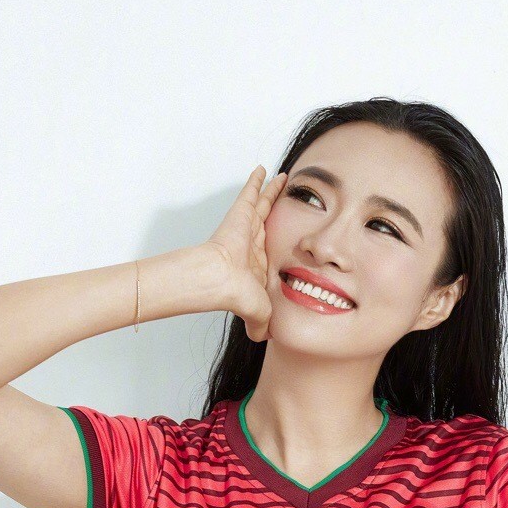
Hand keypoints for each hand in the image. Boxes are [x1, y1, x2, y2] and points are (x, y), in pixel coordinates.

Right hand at [206, 165, 287, 341]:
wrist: (220, 280)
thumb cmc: (236, 294)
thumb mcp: (259, 313)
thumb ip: (262, 323)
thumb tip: (264, 338)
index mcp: (254, 265)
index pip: (269, 251)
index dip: (278, 246)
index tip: (286, 242)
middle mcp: (251, 244)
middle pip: (266, 222)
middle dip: (275, 213)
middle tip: (284, 199)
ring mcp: (245, 227)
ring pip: (262, 205)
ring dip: (270, 192)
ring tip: (281, 179)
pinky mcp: (240, 214)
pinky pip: (251, 193)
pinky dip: (257, 180)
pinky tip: (264, 169)